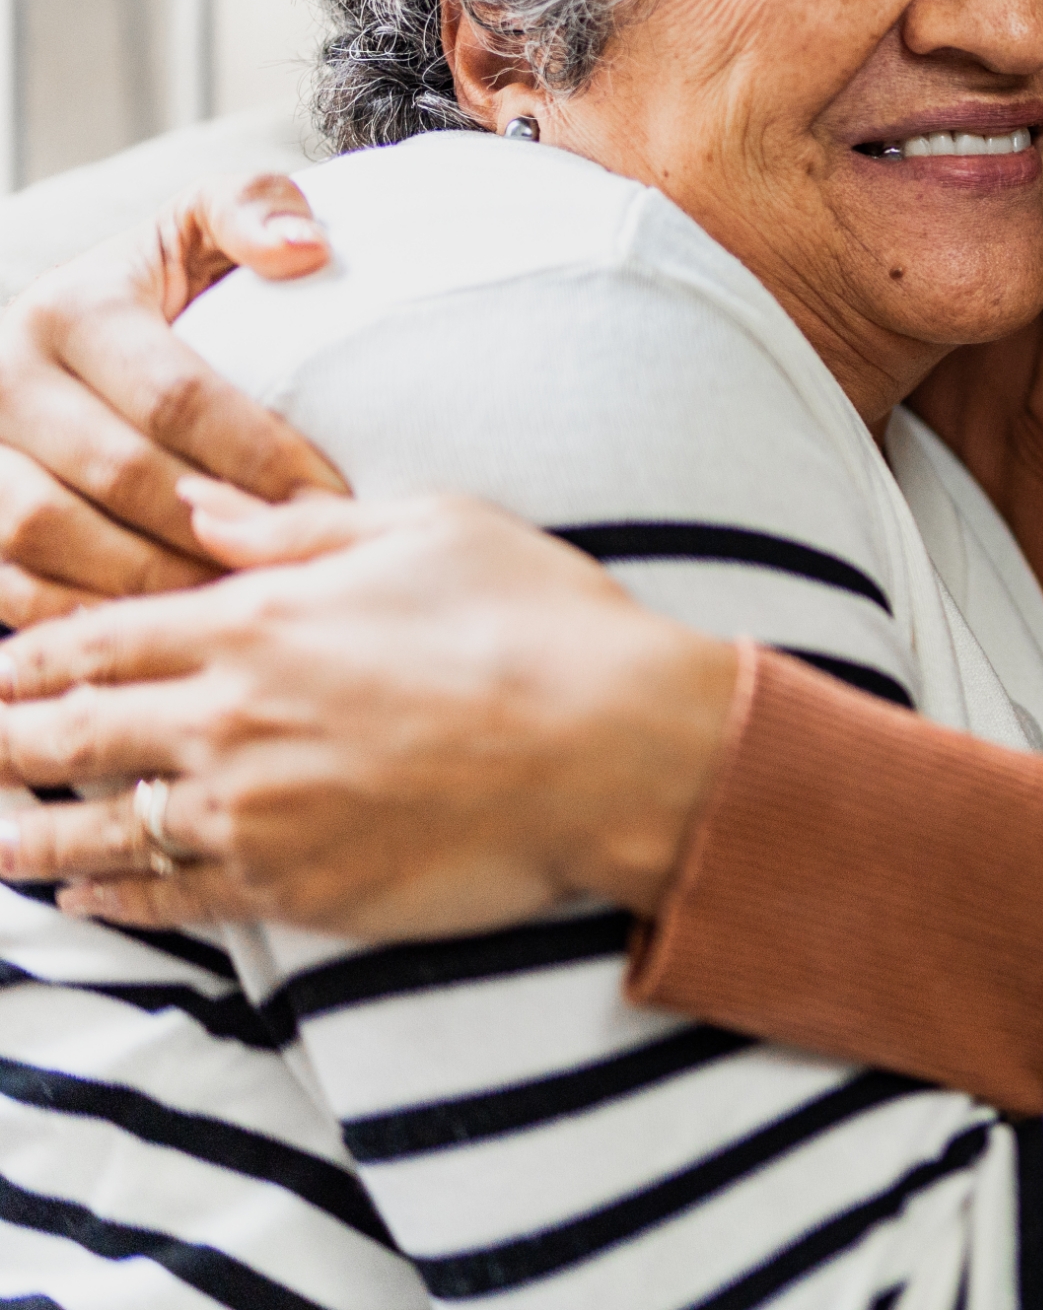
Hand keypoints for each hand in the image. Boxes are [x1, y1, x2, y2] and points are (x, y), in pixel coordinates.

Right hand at [0, 172, 343, 624]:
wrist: (69, 335)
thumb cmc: (164, 290)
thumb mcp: (199, 229)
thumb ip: (253, 210)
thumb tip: (305, 248)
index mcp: (69, 308)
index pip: (173, 395)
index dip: (258, 455)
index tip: (331, 499)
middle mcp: (1, 379)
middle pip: (113, 474)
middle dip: (212, 527)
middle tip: (295, 565)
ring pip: (47, 538)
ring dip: (148, 579)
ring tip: (236, 603)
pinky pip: (7, 586)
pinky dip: (81, 616)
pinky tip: (161, 630)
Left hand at [0, 481, 739, 937]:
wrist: (615, 748)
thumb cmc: (538, 622)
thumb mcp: (428, 528)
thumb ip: (297, 527)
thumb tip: (204, 506)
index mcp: (256, 622)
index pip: (97, 639)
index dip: (26, 654)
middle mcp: (233, 720)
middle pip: (70, 736)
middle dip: (0, 741)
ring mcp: (256, 814)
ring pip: (101, 831)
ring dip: (28, 836)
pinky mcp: (295, 890)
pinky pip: (174, 899)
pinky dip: (117, 902)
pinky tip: (87, 902)